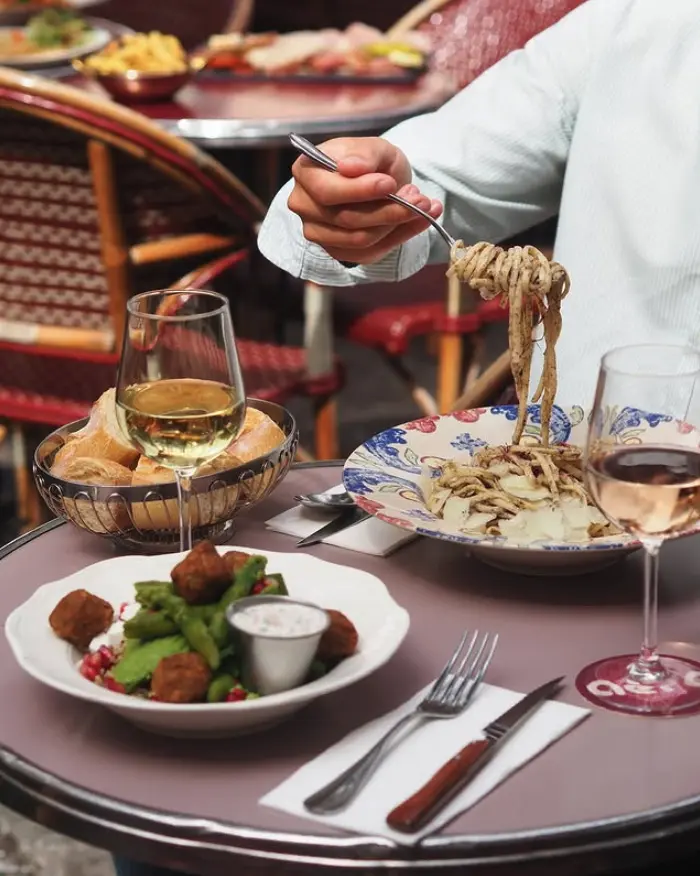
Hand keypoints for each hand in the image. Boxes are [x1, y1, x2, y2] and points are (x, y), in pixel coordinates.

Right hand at [287, 137, 442, 264]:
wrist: (378, 181)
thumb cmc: (370, 161)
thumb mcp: (373, 147)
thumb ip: (364, 154)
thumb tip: (350, 168)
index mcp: (306, 172)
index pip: (327, 191)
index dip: (359, 190)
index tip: (390, 184)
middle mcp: (305, 206)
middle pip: (346, 218)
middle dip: (388, 210)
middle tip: (419, 199)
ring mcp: (319, 232)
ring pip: (361, 238)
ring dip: (398, 223)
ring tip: (424, 205)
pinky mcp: (339, 251)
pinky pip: (371, 251)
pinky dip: (401, 237)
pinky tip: (421, 220)